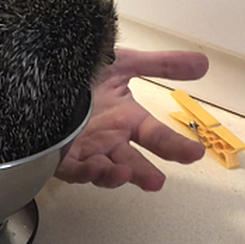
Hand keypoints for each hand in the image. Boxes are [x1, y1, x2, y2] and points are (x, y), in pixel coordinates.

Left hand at [55, 49, 209, 190]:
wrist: (41, 68)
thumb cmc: (83, 69)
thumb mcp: (124, 63)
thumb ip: (162, 65)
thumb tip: (202, 62)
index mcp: (126, 119)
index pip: (156, 136)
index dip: (175, 146)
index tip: (194, 153)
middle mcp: (108, 138)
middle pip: (131, 161)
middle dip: (143, 173)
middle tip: (156, 181)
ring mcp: (85, 149)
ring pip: (103, 170)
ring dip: (113, 175)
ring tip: (125, 174)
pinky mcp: (61, 154)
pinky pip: (75, 169)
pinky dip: (86, 170)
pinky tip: (95, 165)